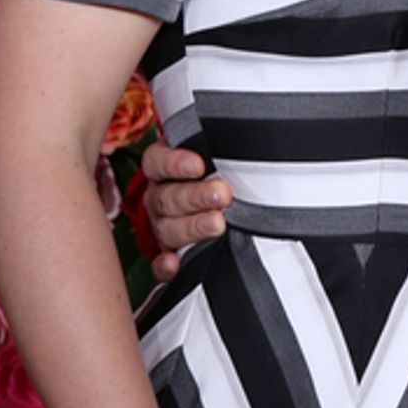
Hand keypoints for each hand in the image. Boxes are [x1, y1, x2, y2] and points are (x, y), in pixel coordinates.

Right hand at [142, 142, 231, 281]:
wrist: (211, 203)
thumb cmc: (215, 175)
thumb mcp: (215, 157)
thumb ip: (221, 152)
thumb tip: (250, 141)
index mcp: (163, 170)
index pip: (158, 161)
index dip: (175, 163)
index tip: (198, 164)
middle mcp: (160, 197)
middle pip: (167, 197)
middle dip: (195, 196)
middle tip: (221, 195)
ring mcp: (163, 226)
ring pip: (167, 228)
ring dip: (192, 226)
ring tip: (217, 223)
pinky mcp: (168, 254)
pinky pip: (159, 264)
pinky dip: (166, 266)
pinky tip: (174, 263)